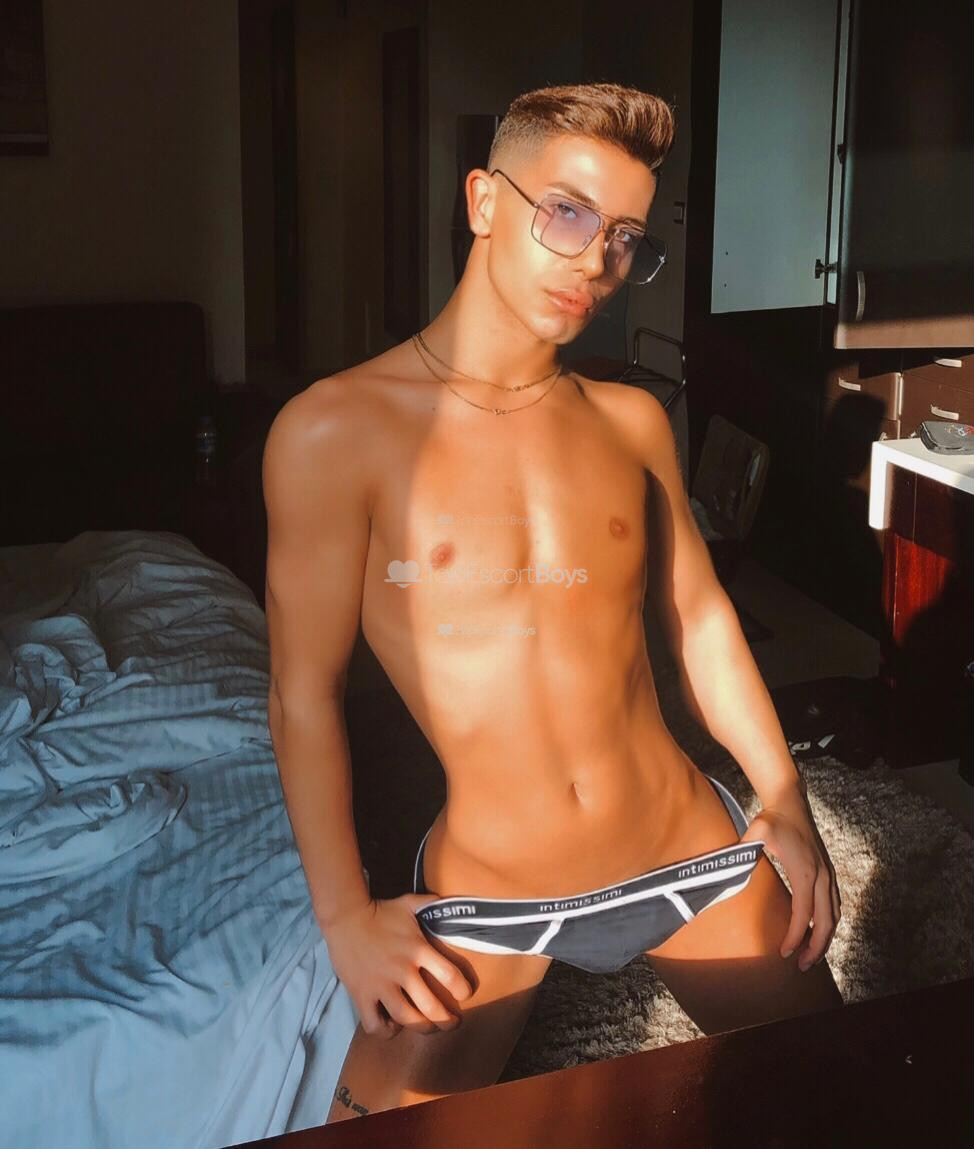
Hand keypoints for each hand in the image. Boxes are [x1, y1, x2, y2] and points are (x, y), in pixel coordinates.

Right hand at [321, 894, 474, 1038]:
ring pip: (406, 1019)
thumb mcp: (409, 904)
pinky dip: (386, 1030)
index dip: (462, 990)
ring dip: (422, 1028)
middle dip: (446, 1021)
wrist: (345, 917)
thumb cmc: (380, 911)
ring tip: (428, 1027)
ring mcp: (381, 985)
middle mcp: (402, 970)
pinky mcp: (362, 994)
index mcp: (418, 949)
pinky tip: (392, 1024)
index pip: (449, 976)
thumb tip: (448, 901)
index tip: (465, 994)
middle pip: (431, 1007)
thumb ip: (430, 904)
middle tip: (453, 1023)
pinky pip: (375, 1024)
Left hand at [740, 788, 841, 970]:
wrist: (791, 801)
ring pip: (834, 916)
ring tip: (809, 956)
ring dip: (825, 939)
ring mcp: (828, 874)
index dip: (794, 937)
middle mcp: (821, 876)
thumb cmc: (771, 819)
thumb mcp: (755, 833)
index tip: (783, 953)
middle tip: (800, 966)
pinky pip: (835, 905)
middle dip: (815, 948)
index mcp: (804, 872)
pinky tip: (817, 933)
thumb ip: (743, 852)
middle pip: (826, 922)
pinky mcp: (829, 873)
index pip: (803, 914)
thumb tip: (727, 870)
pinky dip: (829, 924)